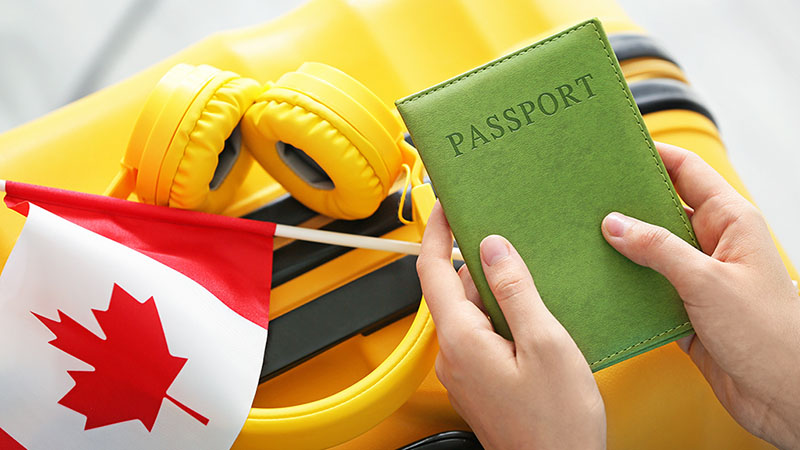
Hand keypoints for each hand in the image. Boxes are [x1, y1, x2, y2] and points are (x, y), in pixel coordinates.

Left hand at [417, 203, 605, 449]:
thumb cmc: (556, 425)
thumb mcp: (545, 344)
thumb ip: (515, 291)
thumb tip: (492, 248)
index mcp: (461, 339)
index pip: (431, 270)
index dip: (434, 232)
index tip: (444, 205)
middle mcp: (454, 355)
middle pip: (454, 290)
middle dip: (478, 262)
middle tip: (510, 239)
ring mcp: (465, 371)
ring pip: (472, 313)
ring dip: (495, 292)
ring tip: (533, 281)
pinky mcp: (481, 382)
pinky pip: (482, 335)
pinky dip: (502, 317)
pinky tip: (533, 319)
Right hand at [601, 142, 799, 449]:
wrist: (785, 397)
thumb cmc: (769, 336)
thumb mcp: (708, 282)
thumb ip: (659, 249)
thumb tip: (615, 224)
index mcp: (730, 222)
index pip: (687, 173)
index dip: (654, 155)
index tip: (615, 151)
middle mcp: (713, 245)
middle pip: (662, 211)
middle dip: (626, 203)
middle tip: (587, 197)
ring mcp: (698, 278)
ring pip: (650, 252)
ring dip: (621, 250)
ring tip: (582, 240)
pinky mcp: (685, 310)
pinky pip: (647, 289)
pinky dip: (625, 287)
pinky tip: (599, 284)